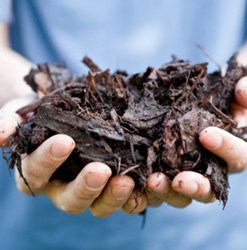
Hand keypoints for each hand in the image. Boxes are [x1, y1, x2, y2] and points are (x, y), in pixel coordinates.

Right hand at [0, 96, 146, 216]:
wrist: (63, 114)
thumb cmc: (40, 114)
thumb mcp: (20, 114)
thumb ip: (6, 123)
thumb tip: (1, 130)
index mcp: (38, 174)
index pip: (37, 173)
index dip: (47, 160)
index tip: (64, 142)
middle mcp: (62, 187)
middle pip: (72, 200)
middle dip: (85, 188)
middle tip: (100, 171)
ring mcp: (89, 187)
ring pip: (100, 204)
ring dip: (115, 195)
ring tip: (128, 180)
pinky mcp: (111, 182)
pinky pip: (124, 197)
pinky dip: (136, 194)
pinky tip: (147, 182)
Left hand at [146, 76, 246, 207]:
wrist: (193, 95)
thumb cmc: (218, 93)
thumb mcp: (236, 87)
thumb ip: (246, 89)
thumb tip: (244, 94)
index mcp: (231, 149)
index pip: (238, 157)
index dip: (226, 149)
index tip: (206, 135)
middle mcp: (210, 166)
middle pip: (209, 188)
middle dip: (196, 186)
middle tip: (180, 181)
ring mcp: (186, 171)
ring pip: (182, 193)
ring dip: (168, 191)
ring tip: (154, 181)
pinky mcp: (164, 170)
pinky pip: (159, 185)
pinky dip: (149, 187)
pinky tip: (139, 180)